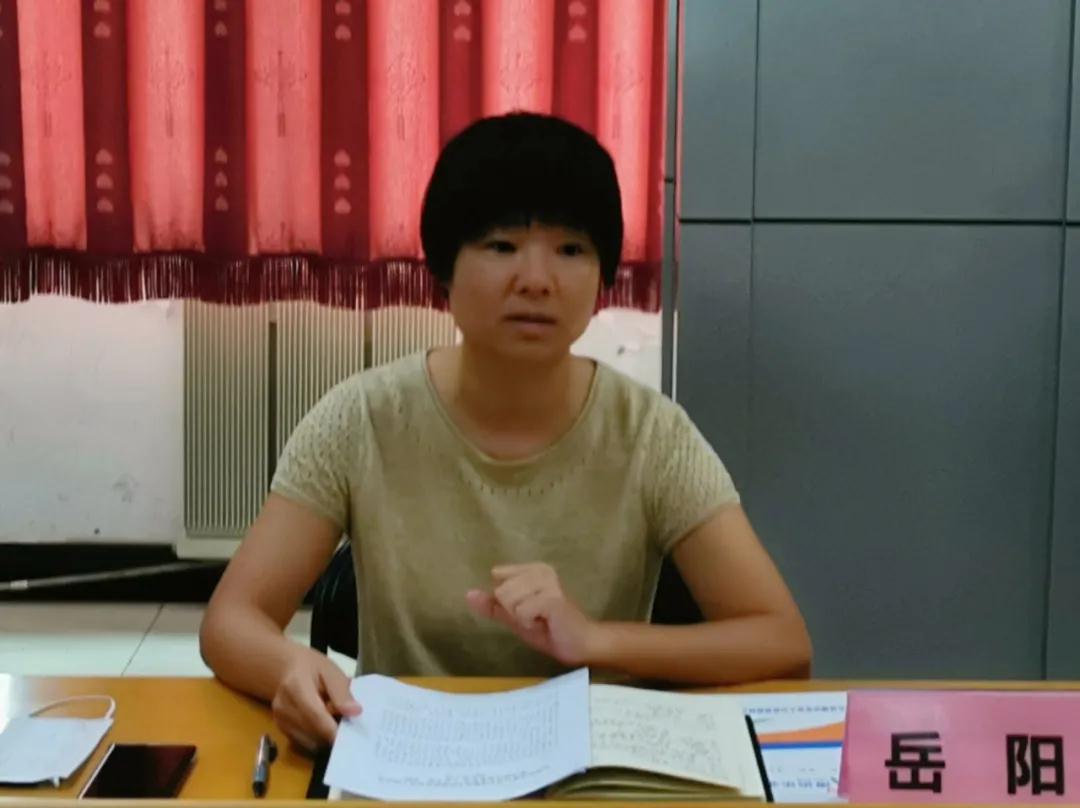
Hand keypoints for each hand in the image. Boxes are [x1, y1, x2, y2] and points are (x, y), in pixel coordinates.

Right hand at [271, 647, 360, 751]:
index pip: (316, 716)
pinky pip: (306, 743)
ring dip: (326, 736)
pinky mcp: (282, 731)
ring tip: (331, 718)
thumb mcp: (331, 671)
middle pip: (315, 733)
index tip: (354, 733)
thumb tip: (355, 712)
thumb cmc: (312, 668)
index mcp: (296, 687)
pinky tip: (321, 724)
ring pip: (311, 742)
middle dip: (334, 732)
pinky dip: (318, 738)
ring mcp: (280, 722)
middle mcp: (283, 708)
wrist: (287, 670)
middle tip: (345, 720)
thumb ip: (342, 692)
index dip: (336, 730)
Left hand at [465, 562, 604, 666]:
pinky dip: (528, 623)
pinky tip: (545, 624)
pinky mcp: (552, 598)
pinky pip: (520, 612)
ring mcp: (547, 583)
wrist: (579, 644)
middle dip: (514, 611)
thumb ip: (493, 605)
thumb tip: (469, 594)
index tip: (527, 608)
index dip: (507, 601)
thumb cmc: (548, 630)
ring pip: (509, 600)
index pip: (498, 577)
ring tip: (541, 619)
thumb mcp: (514, 617)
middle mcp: (541, 570)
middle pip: (501, 591)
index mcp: (532, 569)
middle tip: (535, 617)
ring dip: (522, 618)